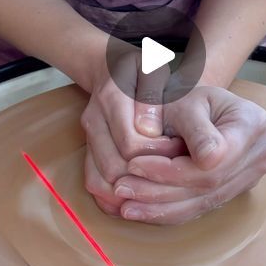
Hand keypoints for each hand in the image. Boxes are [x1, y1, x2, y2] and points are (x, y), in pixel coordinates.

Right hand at [81, 48, 183, 214]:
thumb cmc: (140, 69)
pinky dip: (112, 197)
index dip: (159, 155)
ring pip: (100, 180)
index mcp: (111, 98)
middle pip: (115, 168)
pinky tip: (137, 195)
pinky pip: (92, 182)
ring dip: (129, 191)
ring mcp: (87, 137)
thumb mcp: (153, 69)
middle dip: (146, 176)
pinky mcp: (87, 149)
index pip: (132, 143)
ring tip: (158, 186)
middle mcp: (93, 120)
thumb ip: (152, 96)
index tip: (179, 149)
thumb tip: (149, 131)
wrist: (109, 68)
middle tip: (171, 171)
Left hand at [113, 86, 265, 223]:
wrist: (196, 103)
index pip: (213, 160)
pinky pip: (202, 206)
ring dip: (160, 207)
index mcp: (252, 122)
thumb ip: (195, 128)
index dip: (171, 169)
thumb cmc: (186, 96)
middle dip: (160, 190)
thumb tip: (208, 159)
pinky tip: (140, 211)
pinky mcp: (237, 190)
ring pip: (204, 201)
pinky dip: (169, 211)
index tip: (134, 165)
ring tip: (125, 205)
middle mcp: (261, 151)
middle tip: (121, 188)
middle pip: (209, 184)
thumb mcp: (185, 102)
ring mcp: (253, 174)